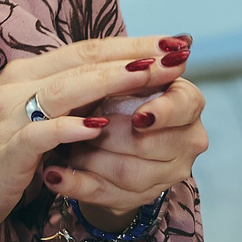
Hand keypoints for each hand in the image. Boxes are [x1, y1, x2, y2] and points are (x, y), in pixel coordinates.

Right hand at [0, 37, 189, 237]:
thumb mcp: (33, 120)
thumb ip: (67, 102)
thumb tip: (117, 88)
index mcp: (28, 73)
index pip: (88, 50)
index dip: (132, 43)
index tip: (173, 41)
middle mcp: (18, 85)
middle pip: (85, 60)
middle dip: (136, 54)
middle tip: (178, 51)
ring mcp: (10, 115)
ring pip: (68, 87)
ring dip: (114, 79)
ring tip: (151, 73)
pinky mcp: (6, 149)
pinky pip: (42, 132)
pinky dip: (71, 127)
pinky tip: (100, 126)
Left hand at [44, 75, 207, 221]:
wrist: (112, 139)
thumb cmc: (122, 97)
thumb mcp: (129, 79)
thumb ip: (140, 67)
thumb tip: (168, 44)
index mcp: (188, 105)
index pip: (184, 107)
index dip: (163, 113)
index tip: (138, 115)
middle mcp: (185, 142)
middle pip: (149, 144)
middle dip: (110, 134)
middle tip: (80, 124)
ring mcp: (162, 175)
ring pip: (126, 172)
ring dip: (88, 156)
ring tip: (61, 145)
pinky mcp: (132, 197)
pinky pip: (103, 194)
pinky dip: (74, 184)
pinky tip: (53, 174)